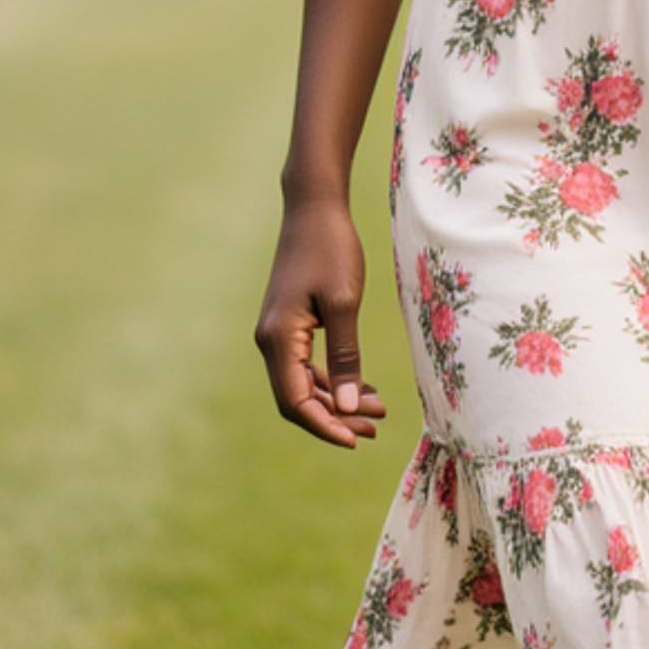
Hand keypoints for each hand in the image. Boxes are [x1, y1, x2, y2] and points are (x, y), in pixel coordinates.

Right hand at [254, 193, 388, 448]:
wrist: (315, 208)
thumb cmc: (330, 249)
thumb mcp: (343, 303)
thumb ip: (345, 357)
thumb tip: (346, 407)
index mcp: (278, 338)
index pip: (295, 401)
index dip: (324, 426)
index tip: (357, 440)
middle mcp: (270, 341)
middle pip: (298, 398)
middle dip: (335, 418)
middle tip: (376, 429)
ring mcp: (278, 333)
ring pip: (304, 384)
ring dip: (337, 401)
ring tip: (378, 411)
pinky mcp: (290, 324)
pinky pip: (307, 365)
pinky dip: (333, 380)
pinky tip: (363, 387)